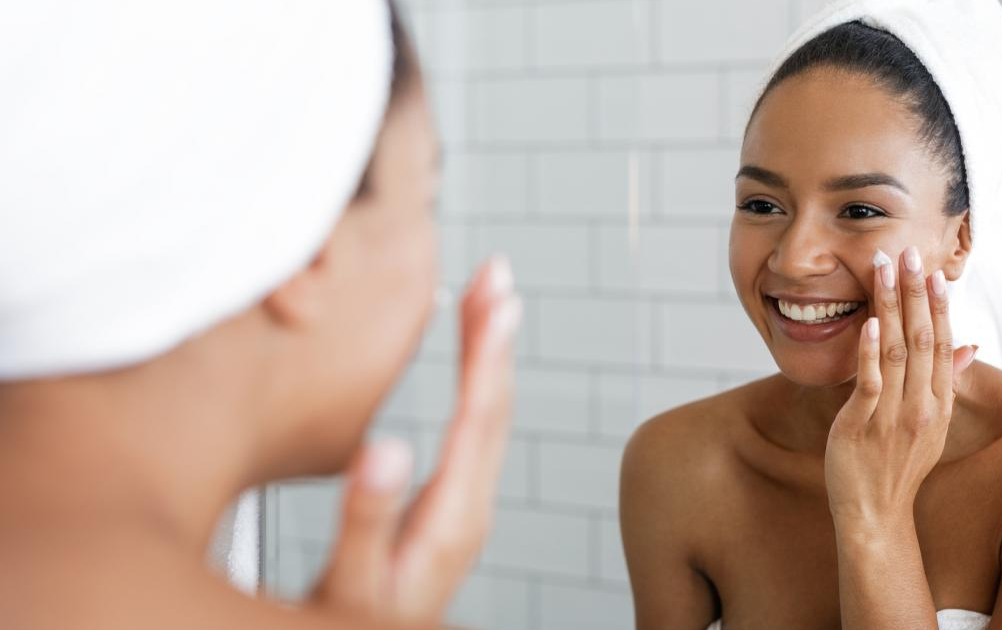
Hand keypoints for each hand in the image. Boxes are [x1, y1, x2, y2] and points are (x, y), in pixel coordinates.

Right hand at [309, 256, 521, 627]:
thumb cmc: (355, 624)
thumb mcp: (351, 579)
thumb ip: (367, 518)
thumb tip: (386, 448)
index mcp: (452, 515)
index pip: (478, 417)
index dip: (487, 351)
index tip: (496, 296)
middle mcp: (469, 504)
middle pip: (493, 404)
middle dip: (494, 333)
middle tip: (497, 272)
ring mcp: (465, 503)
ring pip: (488, 412)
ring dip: (489, 350)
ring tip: (488, 297)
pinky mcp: (452, 503)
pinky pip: (474, 427)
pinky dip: (476, 380)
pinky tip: (471, 360)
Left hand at [824, 246, 976, 529]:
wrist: (876, 514)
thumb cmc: (897, 466)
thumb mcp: (930, 424)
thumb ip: (946, 382)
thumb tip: (969, 345)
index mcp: (939, 402)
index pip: (944, 343)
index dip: (939, 305)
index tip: (934, 270)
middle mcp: (922, 405)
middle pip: (923, 338)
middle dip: (915, 293)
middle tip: (909, 253)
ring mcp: (894, 415)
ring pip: (897, 351)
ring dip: (892, 306)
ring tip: (885, 269)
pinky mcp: (863, 425)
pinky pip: (870, 383)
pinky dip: (870, 351)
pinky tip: (870, 322)